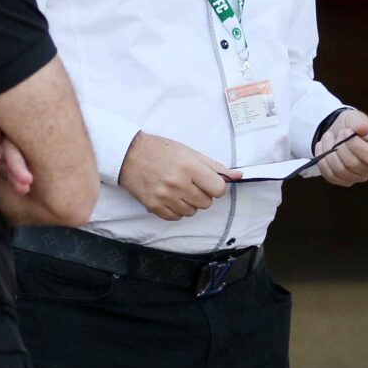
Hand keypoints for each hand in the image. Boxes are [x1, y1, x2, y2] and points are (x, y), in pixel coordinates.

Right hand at [119, 132, 234, 220]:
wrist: (129, 154)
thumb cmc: (161, 150)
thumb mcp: (190, 152)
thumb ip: (214, 166)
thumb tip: (238, 175)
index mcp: (190, 167)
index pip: (218, 189)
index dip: (216, 187)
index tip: (209, 182)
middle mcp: (178, 183)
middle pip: (206, 203)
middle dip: (203, 195)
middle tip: (192, 184)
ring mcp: (165, 196)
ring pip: (191, 212)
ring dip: (189, 203)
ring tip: (179, 189)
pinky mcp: (153, 206)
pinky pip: (175, 217)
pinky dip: (176, 210)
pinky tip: (170, 197)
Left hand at [314, 110, 367, 185]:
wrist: (340, 132)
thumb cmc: (351, 125)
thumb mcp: (354, 117)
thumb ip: (358, 121)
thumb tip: (362, 128)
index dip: (355, 145)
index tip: (345, 131)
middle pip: (353, 164)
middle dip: (339, 147)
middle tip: (335, 134)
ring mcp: (360, 176)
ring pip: (340, 171)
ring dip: (328, 153)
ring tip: (327, 138)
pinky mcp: (346, 181)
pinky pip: (331, 177)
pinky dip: (323, 162)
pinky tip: (321, 148)